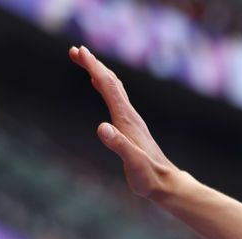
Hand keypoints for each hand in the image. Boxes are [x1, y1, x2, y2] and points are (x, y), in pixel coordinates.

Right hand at [69, 45, 178, 198]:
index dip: (93, 68)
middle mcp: (130, 116)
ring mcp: (131, 121)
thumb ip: (118, 145)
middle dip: (93, 64)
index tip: (78, 51)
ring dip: (98, 72)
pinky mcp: (131, 127)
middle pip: (111, 83)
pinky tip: (98, 85)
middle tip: (74, 50)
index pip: (108, 87)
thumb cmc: (149, 176)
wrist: (166, 184)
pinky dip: (105, 86)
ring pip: (114, 89)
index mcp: (126, 120)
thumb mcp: (132, 162)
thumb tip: (101, 128)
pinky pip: (116, 99)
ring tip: (84, 60)